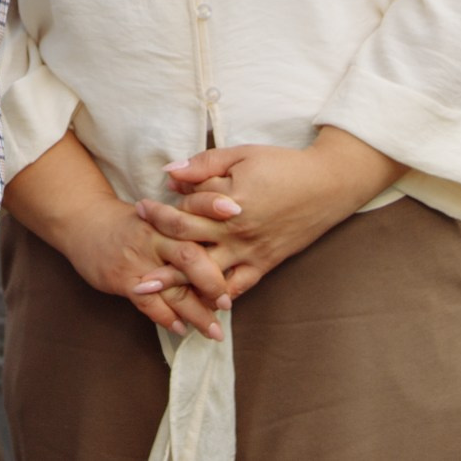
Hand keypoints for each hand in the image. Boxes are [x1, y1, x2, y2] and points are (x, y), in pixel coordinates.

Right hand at [52, 195, 231, 339]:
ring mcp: (138, 258)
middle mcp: (154, 236)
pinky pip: (148, 303)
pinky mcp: (122, 278)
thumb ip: (187, 221)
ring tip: (214, 331)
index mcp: (165, 217)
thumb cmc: (129, 222)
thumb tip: (225, 240)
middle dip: (212, 280)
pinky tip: (180, 328)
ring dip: (196, 312)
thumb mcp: (156, 212)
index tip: (236, 213)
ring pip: (172, 287)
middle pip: (189, 255)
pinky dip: (166, 317)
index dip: (213, 207)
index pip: (192, 209)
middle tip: (227, 302)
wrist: (83, 222)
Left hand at [138, 131, 403, 295]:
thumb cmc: (284, 165)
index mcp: (230, 203)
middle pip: (190, 246)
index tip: (140, 210)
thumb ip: (204, 165)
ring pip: (210, 274)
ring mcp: (253, 252)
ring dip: (180, 285)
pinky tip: (200, 305)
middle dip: (159, 252)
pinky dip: (219, 296)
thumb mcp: (241, 154)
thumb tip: (169, 173)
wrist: (329, 185)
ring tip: (152, 294)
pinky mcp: (267, 263)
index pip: (186, 211)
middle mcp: (239, 233)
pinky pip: (240, 286)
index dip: (162, 211)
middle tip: (131, 261)